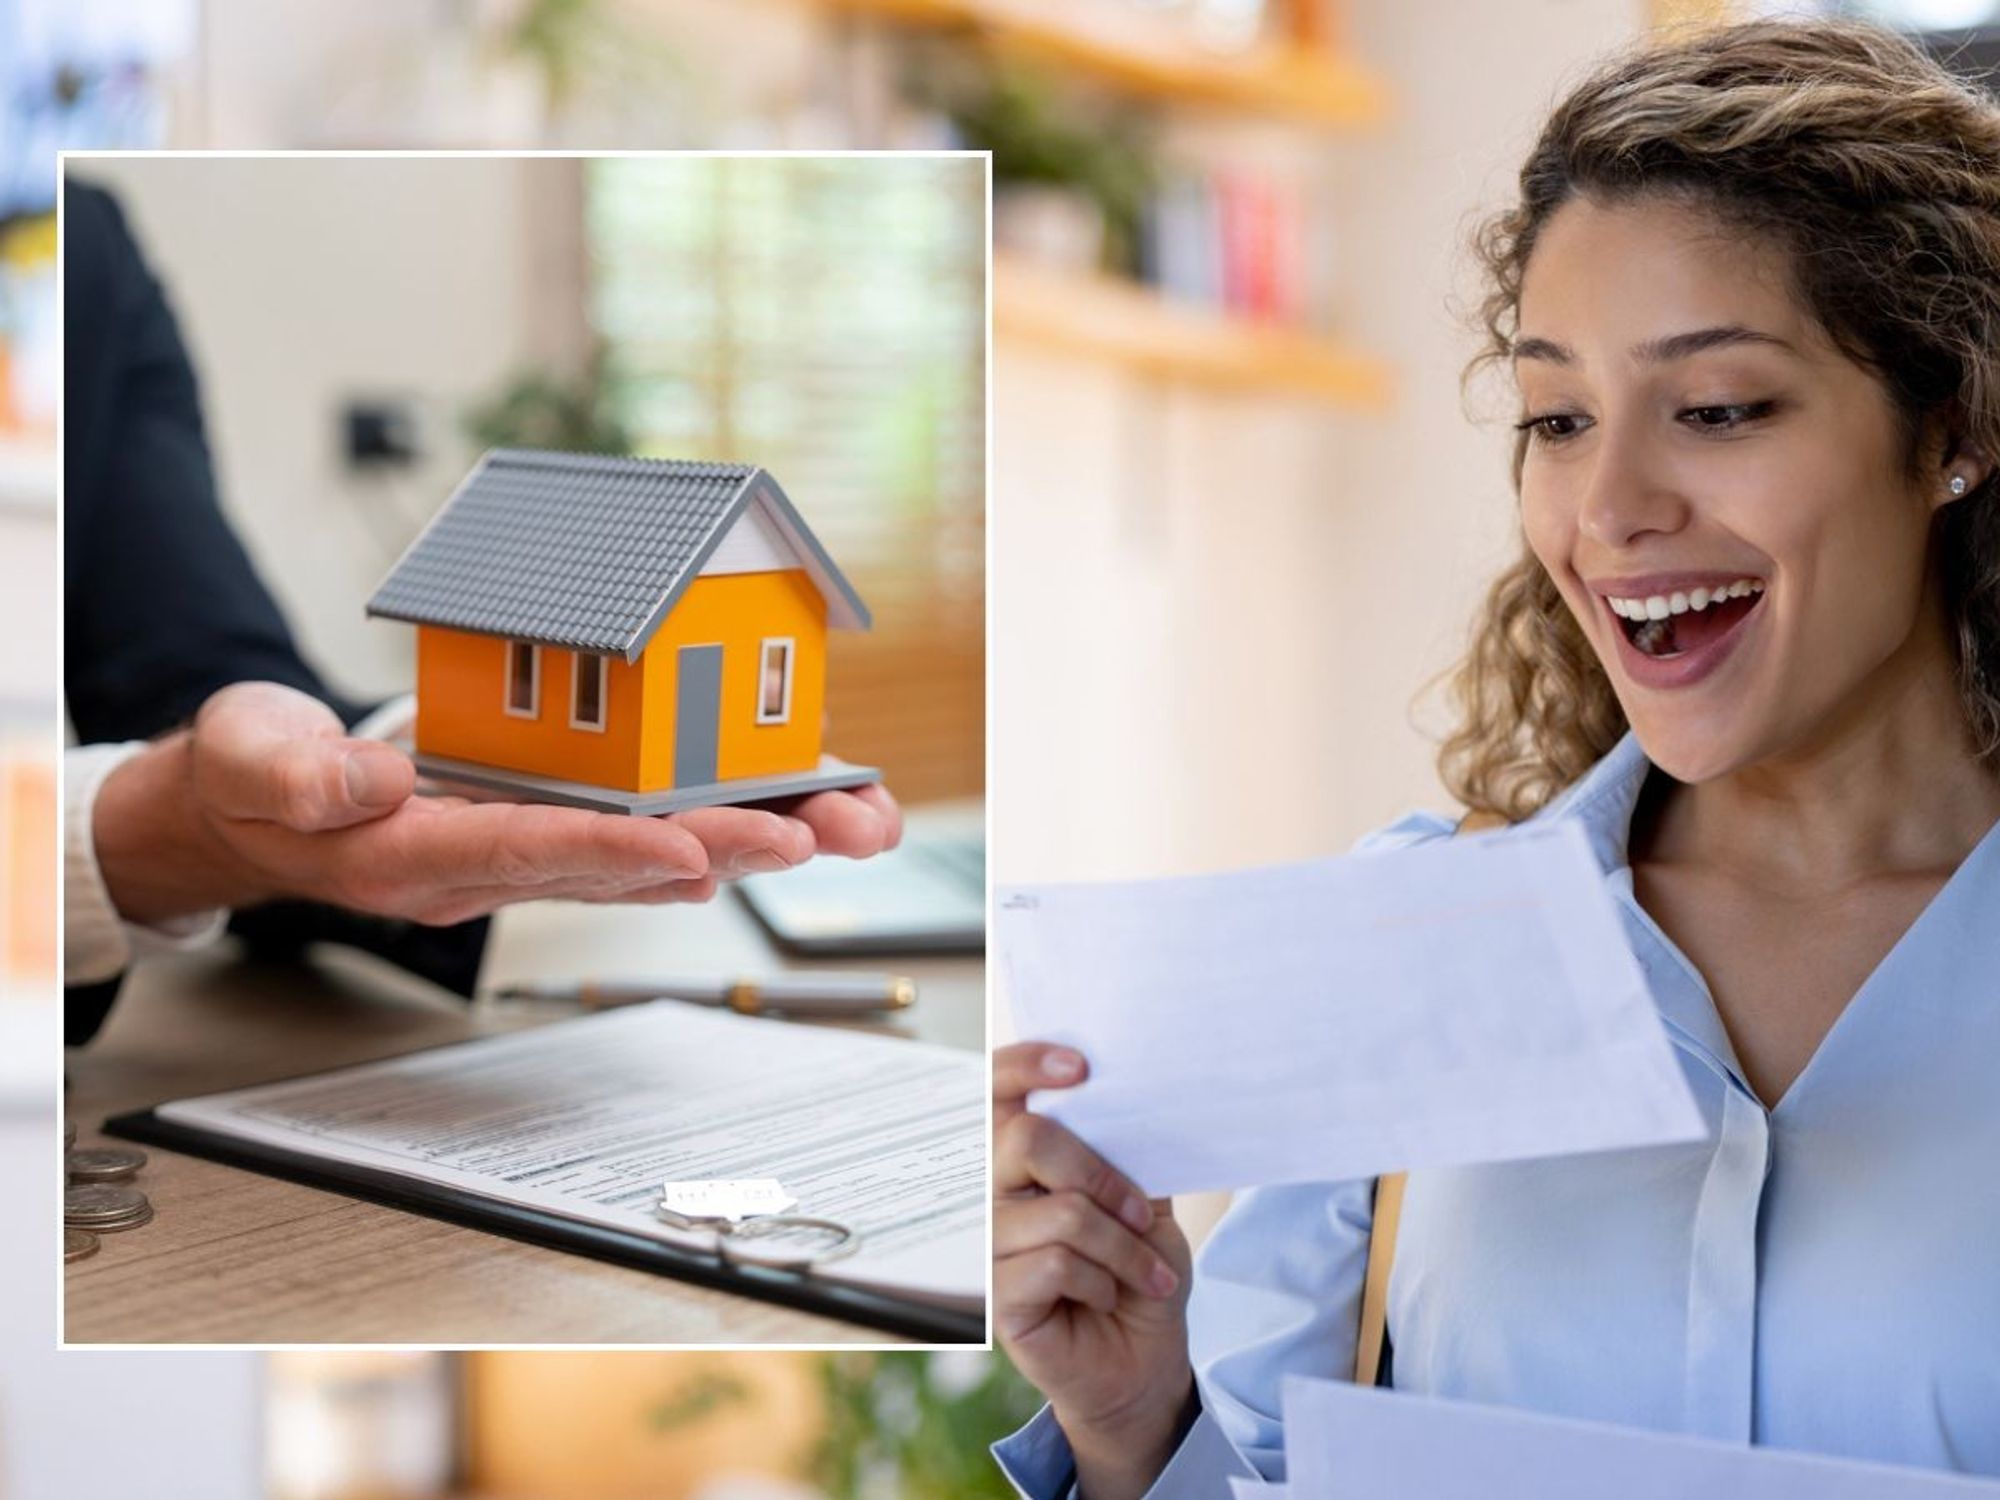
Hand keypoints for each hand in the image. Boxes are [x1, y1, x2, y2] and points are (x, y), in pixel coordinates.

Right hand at [94, 681, 901, 926]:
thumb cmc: (250, 776)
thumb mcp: (244, 759)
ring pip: (653, 847)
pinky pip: (645, 825)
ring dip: (750, 835)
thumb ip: (291, 771)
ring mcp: (525, 847)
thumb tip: (373, 782)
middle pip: (621, 860)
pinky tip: (784, 817)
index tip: (689, 841)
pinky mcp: (547, 822)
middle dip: (726, 843)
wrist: (256, 805)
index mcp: (415, 853)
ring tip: (844, 823)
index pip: (525, 849)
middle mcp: (490, 863)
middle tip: (818, 833)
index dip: (610, 847)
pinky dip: (716, 817)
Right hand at [995, 1041, 1194, 1499]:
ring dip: (1120, 1244)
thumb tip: (1130, 1103)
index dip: (1025, 1065)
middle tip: (1140, 1211)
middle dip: (1101, 1174)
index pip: (995, 1091)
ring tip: (1146, 1270)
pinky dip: (1103, 1279)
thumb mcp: (1145, 1202)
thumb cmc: (1137, 1271)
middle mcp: (991, 1193)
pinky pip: (1056, 1265)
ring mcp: (988, 1247)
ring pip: (1058, 1212)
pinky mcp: (996, 1298)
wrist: (1146, 1358)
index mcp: (1020, 1158)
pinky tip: (1110, 1296)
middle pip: (1025, 1140)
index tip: (1080, 1066)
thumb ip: (1125, 1153)